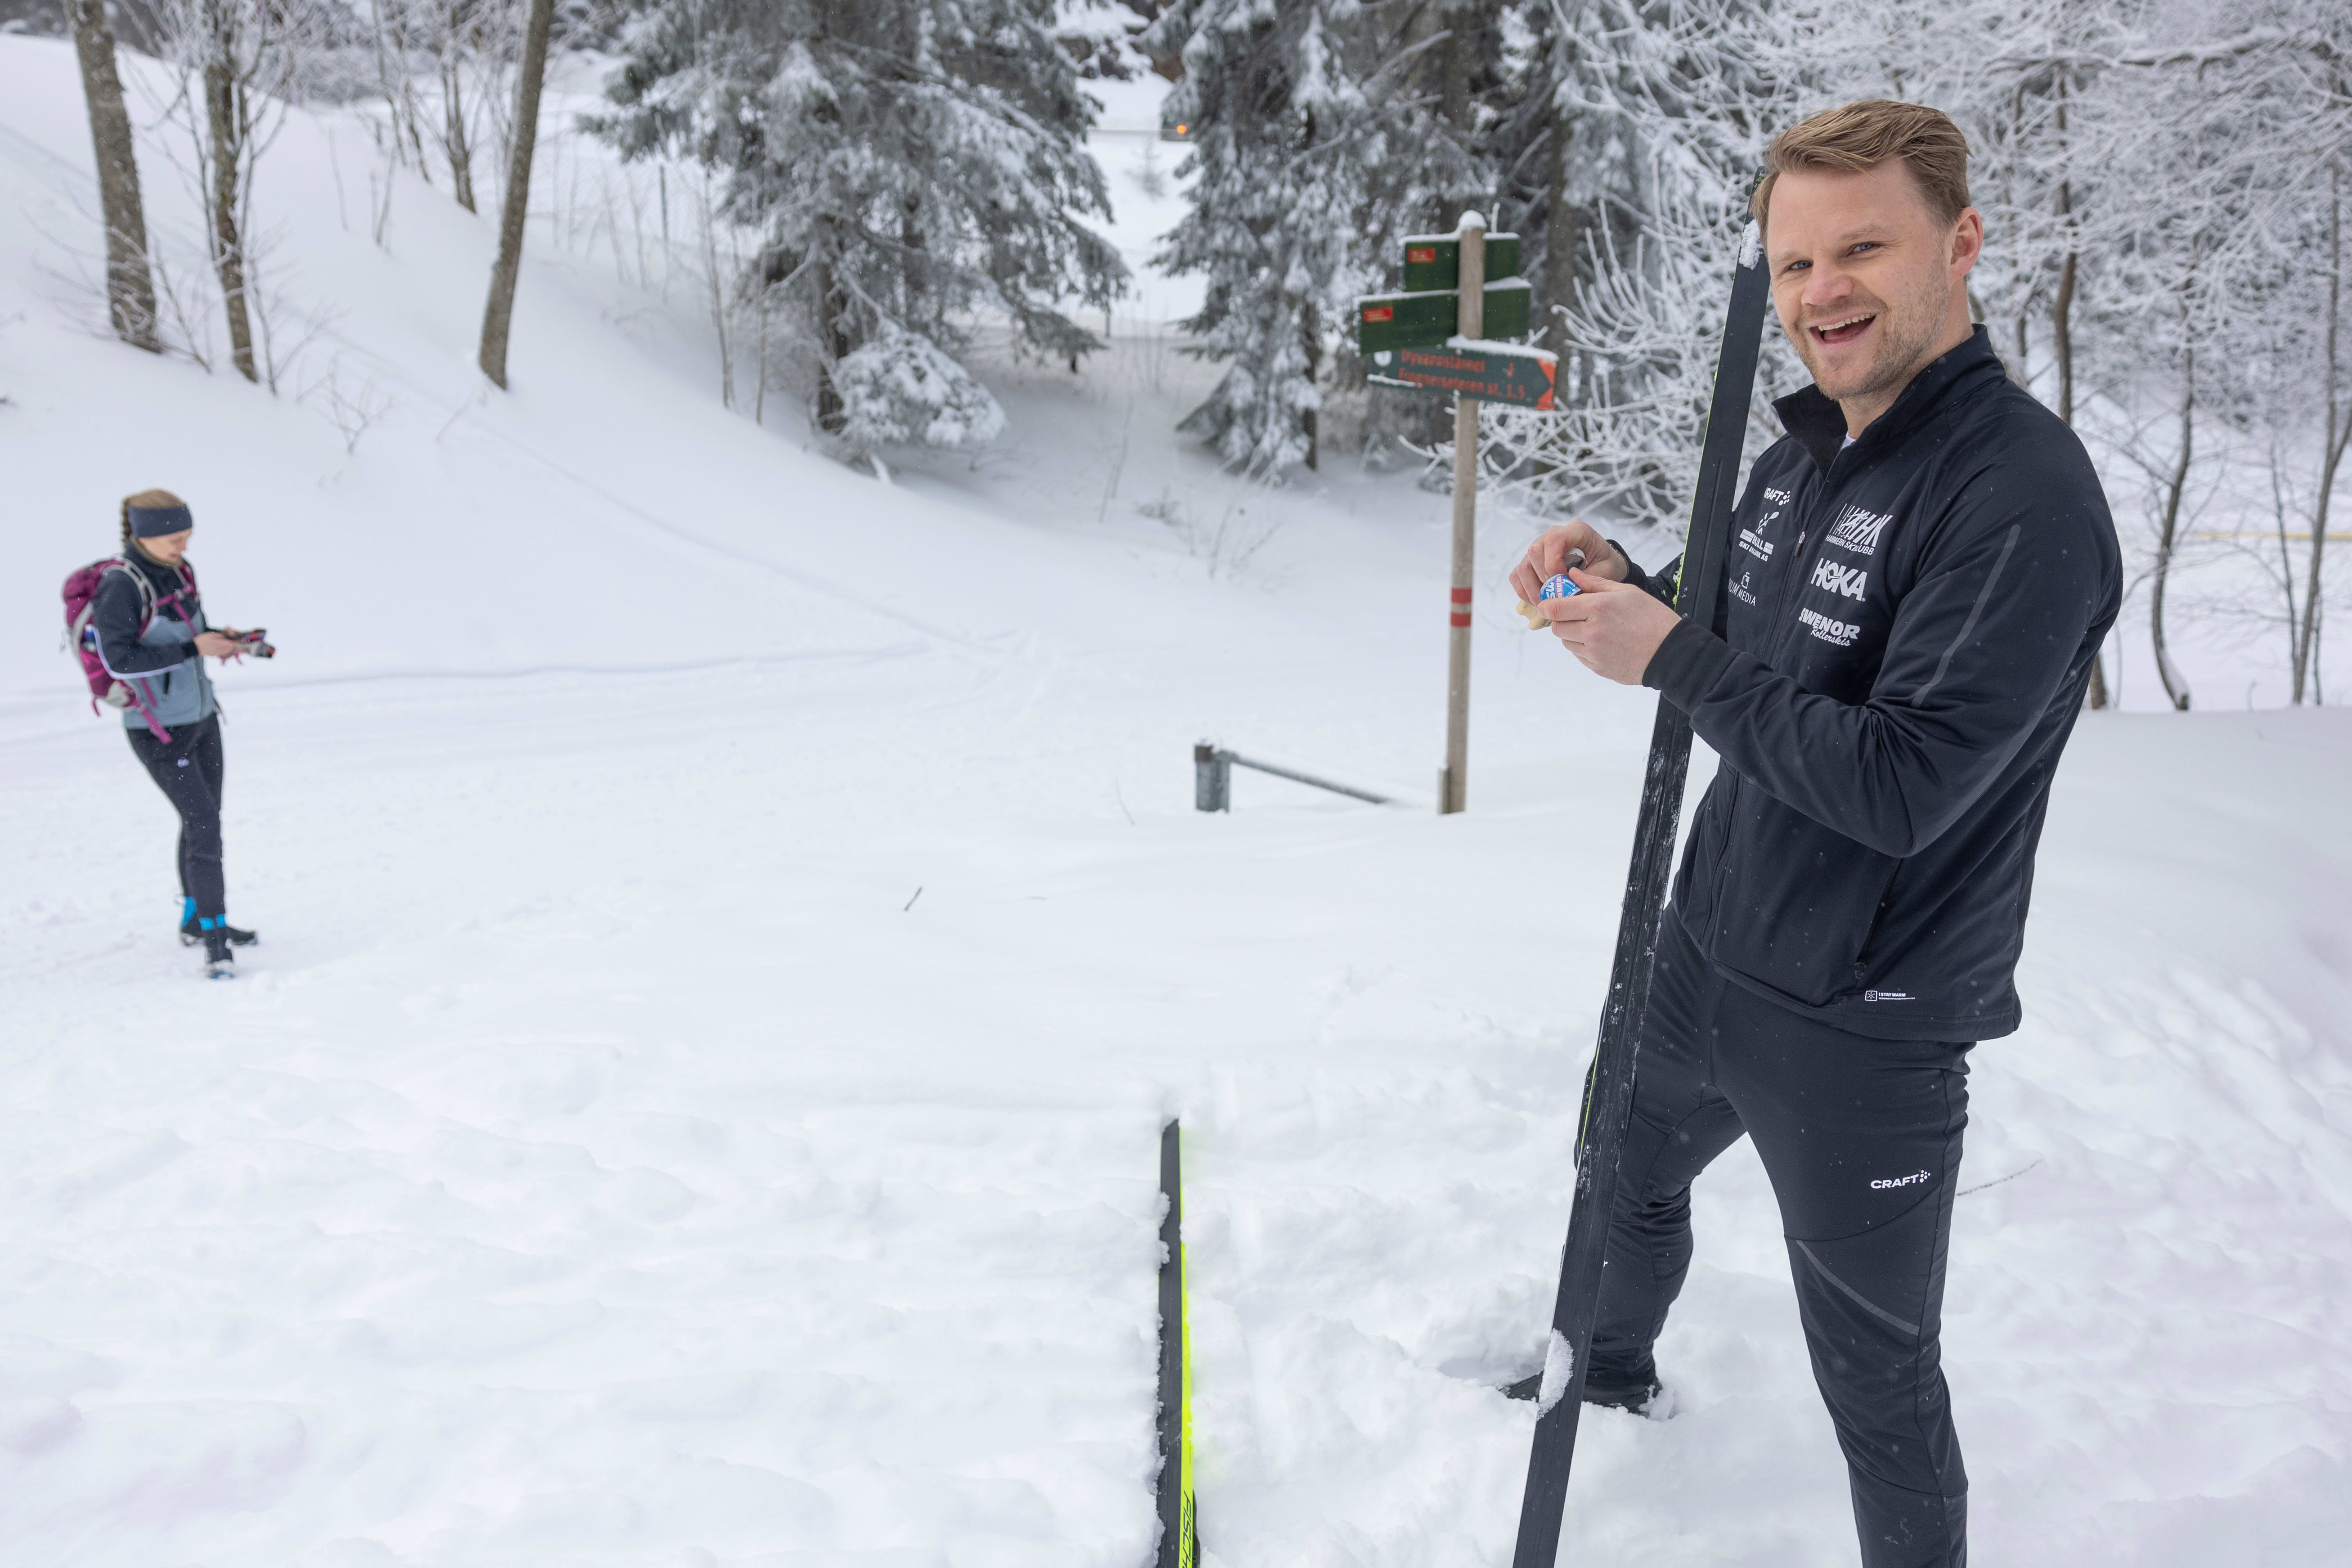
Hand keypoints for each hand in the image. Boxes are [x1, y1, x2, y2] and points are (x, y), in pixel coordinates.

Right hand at [195, 632, 238, 657]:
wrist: (194, 648)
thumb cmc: (201, 640)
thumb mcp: (211, 634)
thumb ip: (219, 636)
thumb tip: (225, 637)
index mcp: (218, 643)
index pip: (231, 643)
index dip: (236, 641)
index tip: (239, 640)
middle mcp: (219, 649)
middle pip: (230, 648)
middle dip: (234, 645)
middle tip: (236, 641)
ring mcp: (217, 653)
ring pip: (227, 651)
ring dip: (230, 648)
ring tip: (231, 644)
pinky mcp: (214, 655)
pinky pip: (222, 652)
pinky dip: (225, 650)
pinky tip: (223, 647)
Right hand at [1508, 522, 1624, 607]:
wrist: (1602, 564)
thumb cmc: (1606, 564)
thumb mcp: (1606, 571)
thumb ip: (1587, 579)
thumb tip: (1564, 594)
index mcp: (1575, 530)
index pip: (1553, 540)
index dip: (1553, 563)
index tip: (1563, 582)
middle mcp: (1554, 534)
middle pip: (1534, 551)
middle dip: (1542, 579)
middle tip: (1555, 598)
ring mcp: (1540, 547)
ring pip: (1523, 566)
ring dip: (1531, 589)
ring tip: (1545, 604)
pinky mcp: (1531, 561)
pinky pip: (1517, 575)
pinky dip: (1523, 591)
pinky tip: (1536, 602)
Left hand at [1536, 568, 1682, 684]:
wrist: (1671, 652)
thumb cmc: (1652, 617)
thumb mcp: (1627, 592)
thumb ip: (1595, 583)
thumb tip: (1572, 574)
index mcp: (1599, 607)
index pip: (1556, 608)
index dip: (1547, 605)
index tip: (1548, 603)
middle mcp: (1592, 631)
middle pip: (1557, 627)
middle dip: (1561, 619)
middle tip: (1574, 614)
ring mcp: (1594, 653)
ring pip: (1566, 642)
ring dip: (1572, 634)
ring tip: (1592, 627)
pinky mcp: (1598, 667)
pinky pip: (1579, 656)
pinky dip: (1583, 648)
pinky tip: (1602, 641)